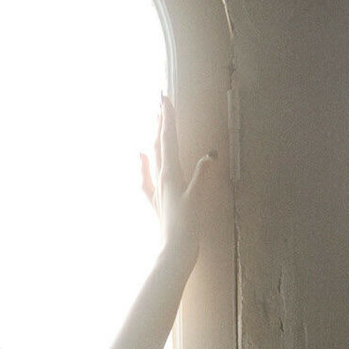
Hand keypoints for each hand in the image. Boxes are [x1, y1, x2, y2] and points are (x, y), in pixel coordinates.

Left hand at [139, 95, 217, 259]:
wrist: (174, 250)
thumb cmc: (186, 226)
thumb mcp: (197, 198)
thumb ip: (202, 175)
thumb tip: (208, 155)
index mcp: (170, 174)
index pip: (168, 139)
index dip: (167, 117)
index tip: (164, 97)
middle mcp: (160, 178)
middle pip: (158, 143)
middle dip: (160, 121)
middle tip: (159, 100)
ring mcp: (156, 190)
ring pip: (153, 157)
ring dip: (153, 136)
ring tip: (153, 120)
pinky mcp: (156, 201)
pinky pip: (147, 177)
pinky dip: (144, 163)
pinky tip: (140, 156)